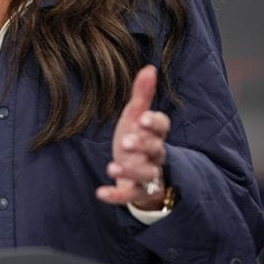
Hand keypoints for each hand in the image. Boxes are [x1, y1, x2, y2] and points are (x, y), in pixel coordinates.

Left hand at [96, 64, 170, 210]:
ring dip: (130, 171)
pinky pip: (128, 196)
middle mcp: (155, 156)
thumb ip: (142, 95)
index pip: (163, 128)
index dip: (155, 123)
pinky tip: (100, 192)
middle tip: (127, 142)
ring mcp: (147, 175)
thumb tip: (149, 67)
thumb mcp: (136, 117)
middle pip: (156, 150)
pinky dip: (115, 196)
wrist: (136, 173)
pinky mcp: (136, 192)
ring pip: (146, 175)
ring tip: (113, 167)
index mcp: (155, 135)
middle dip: (143, 146)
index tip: (144, 118)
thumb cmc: (136, 139)